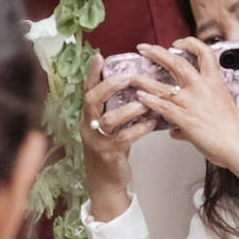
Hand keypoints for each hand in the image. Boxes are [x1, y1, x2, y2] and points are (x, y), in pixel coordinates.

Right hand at [80, 58, 164, 221]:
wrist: (105, 181)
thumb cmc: (111, 148)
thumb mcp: (109, 126)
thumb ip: (115, 107)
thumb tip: (135, 85)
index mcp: (88, 115)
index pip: (87, 89)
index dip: (92, 73)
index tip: (100, 56)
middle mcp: (89, 125)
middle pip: (93, 100)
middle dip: (110, 86)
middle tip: (129, 77)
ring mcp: (98, 140)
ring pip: (108, 119)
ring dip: (128, 109)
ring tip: (145, 102)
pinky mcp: (109, 154)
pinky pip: (124, 138)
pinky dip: (139, 129)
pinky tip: (151, 123)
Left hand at [130, 39, 238, 187]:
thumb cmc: (233, 131)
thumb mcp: (219, 113)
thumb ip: (195, 116)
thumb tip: (176, 131)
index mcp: (214, 83)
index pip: (204, 53)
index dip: (189, 43)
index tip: (177, 43)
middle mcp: (202, 88)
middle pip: (177, 63)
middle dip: (158, 53)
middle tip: (144, 48)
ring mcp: (192, 103)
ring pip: (163, 86)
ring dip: (145, 80)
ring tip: (133, 77)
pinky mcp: (186, 119)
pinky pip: (163, 107)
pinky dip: (149, 101)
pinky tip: (140, 98)